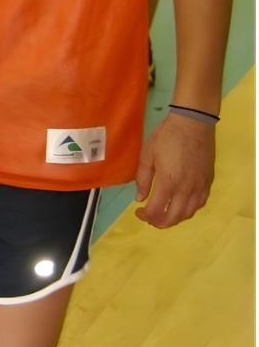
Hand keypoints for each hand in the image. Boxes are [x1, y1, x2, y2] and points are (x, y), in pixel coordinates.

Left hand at [134, 113, 214, 227]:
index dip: (145, 216)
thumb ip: (143, 178)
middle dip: (158, 222)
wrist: (193, 124)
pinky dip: (187, 210)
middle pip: (173, 218)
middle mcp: (186, 190)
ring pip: (187, 214)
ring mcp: (199, 188)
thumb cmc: (167, 136)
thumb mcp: (148, 154)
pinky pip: (199, 205)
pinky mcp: (208, 184)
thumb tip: (139, 198)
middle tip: (149, 216)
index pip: (156, 211)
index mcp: (168, 183)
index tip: (138, 210)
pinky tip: (180, 205)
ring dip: (173, 218)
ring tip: (163, 212)